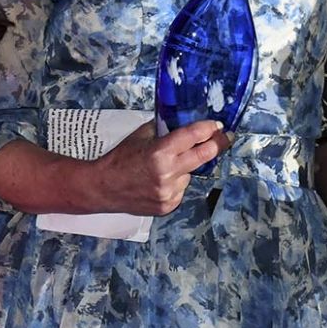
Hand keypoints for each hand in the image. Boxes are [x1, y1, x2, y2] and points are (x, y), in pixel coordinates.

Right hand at [85, 119, 228, 214]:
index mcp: (160, 152)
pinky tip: (161, 181)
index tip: (218, 125)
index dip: (209, 129)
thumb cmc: (120, 158)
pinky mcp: (168, 205)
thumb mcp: (141, 136)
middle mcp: (167, 173)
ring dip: (185, 167)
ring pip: (190, 174)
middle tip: (223, 139)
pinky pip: (181, 189)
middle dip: (215, 145)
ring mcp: (169, 192)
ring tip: (166, 167)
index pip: (193, 136)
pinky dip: (176, 182)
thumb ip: (164, 130)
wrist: (103, 187)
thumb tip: (185, 121)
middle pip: (204, 156)